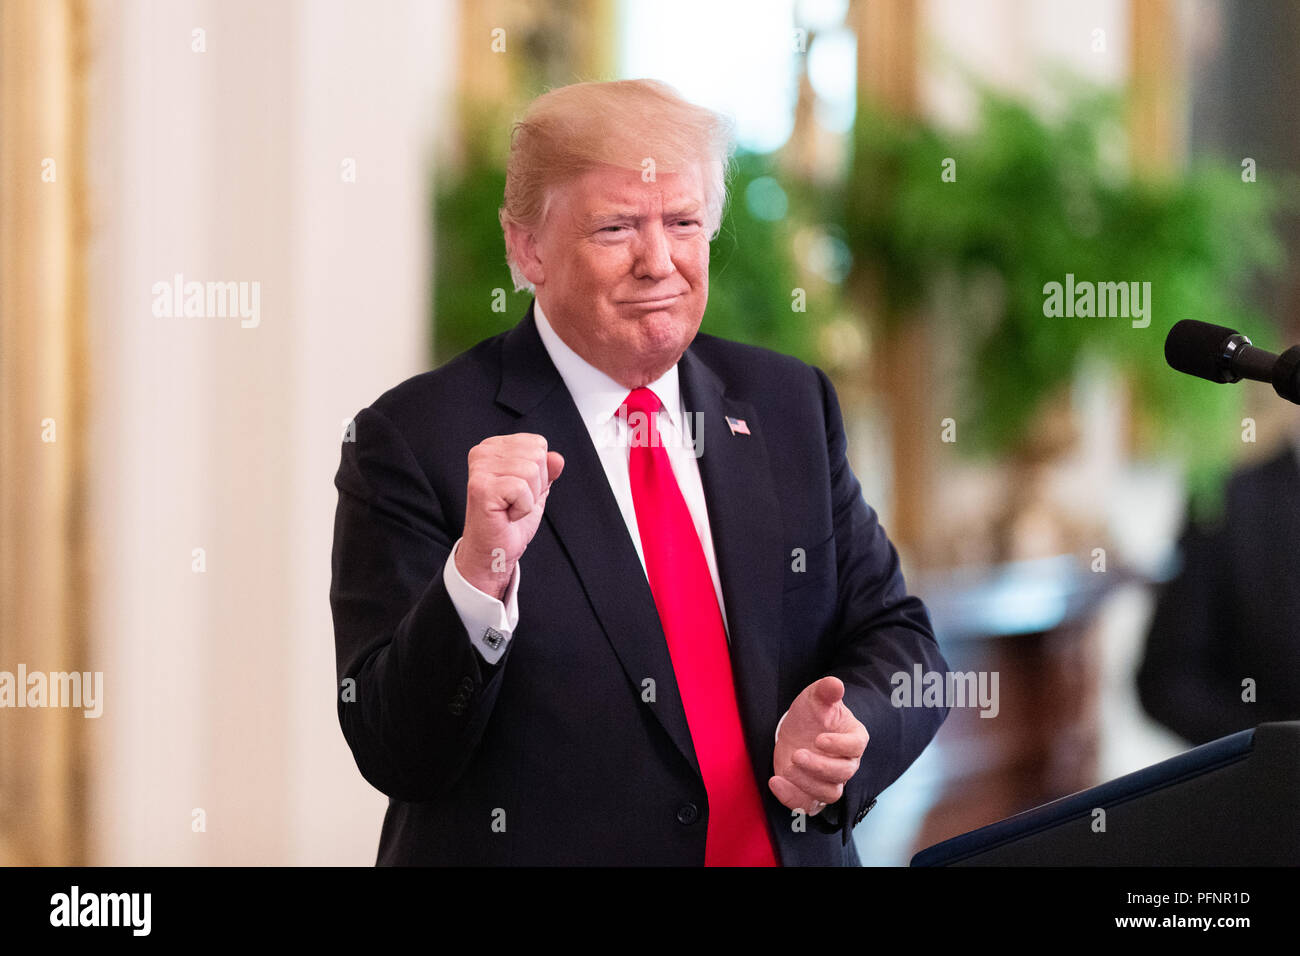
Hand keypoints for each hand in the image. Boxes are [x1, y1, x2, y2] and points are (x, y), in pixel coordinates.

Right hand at [457, 433, 563, 599]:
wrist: (494, 551)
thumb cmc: (509, 521)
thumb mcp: (536, 490)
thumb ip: (548, 470)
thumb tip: (558, 459)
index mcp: (494, 447)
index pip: (537, 444)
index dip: (539, 473)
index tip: (519, 490)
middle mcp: (483, 452)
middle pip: (536, 455)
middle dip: (536, 485)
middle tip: (514, 501)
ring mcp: (480, 469)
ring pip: (531, 471)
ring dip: (529, 498)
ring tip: (510, 508)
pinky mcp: (481, 488)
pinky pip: (522, 489)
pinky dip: (522, 508)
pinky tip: (507, 515)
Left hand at [769, 676, 867, 815]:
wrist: (797, 730)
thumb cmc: (812, 713)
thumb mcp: (815, 697)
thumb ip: (826, 691)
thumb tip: (835, 684)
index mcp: (853, 738)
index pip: (856, 746)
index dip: (839, 745)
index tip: (819, 739)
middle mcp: (847, 763)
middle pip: (843, 774)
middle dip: (819, 767)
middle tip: (797, 755)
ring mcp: (830, 781)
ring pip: (829, 794)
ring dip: (807, 784)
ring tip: (787, 766)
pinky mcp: (812, 793)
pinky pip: (809, 805)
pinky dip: (792, 799)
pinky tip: (775, 782)